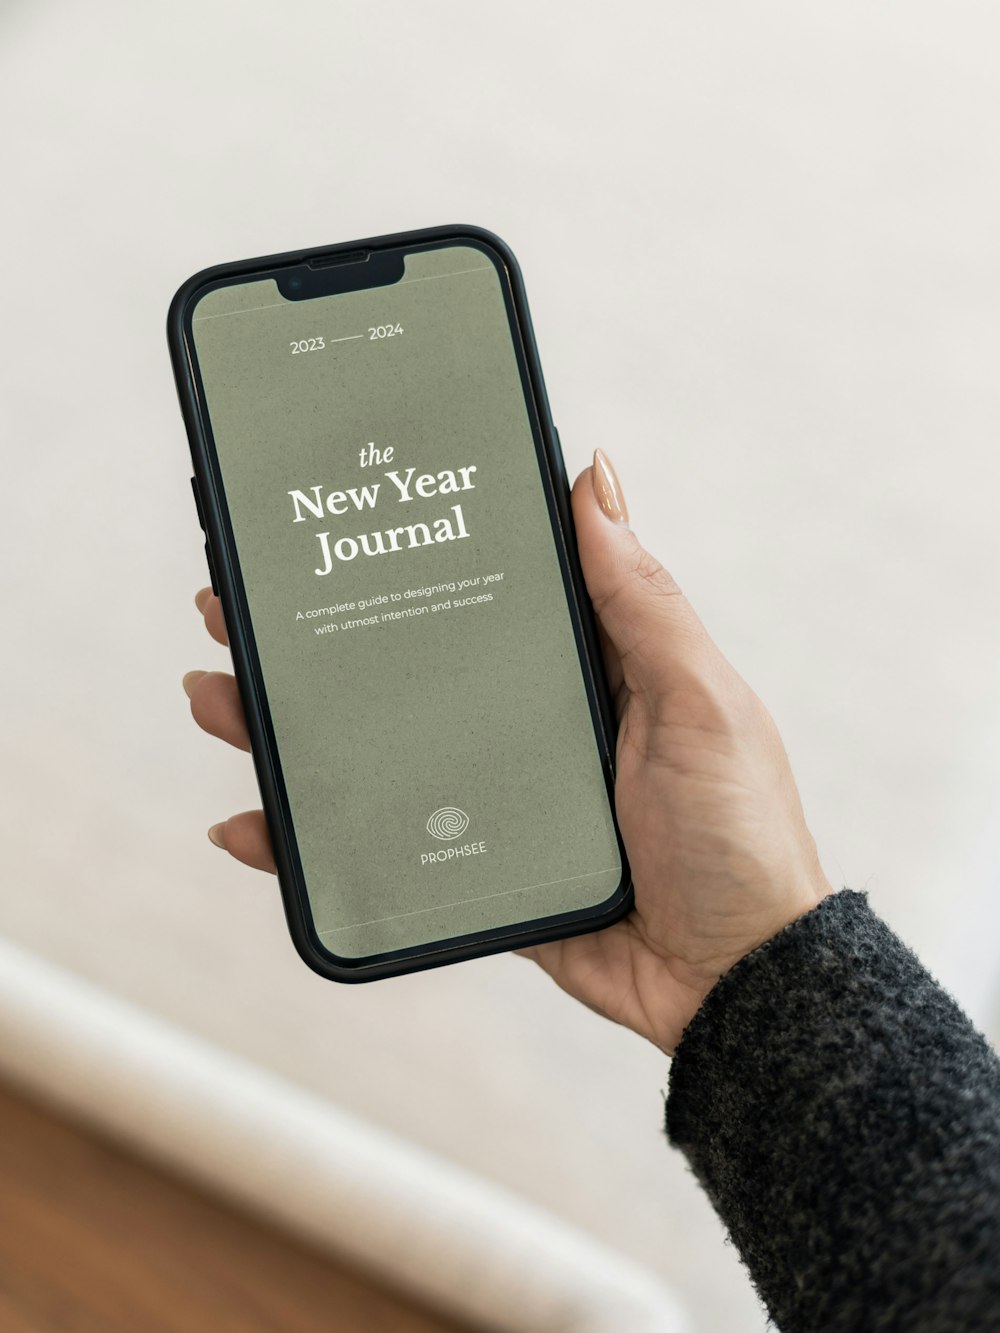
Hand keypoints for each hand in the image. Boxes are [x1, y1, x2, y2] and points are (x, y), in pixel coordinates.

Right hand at [184, 449, 829, 1053]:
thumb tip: (591, 472)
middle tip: (239, 603)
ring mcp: (496, 795)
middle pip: (405, 665)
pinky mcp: (474, 866)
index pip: (482, 589)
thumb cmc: (737, 833)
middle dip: (318, 634)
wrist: (736, 982)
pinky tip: (249, 827)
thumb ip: (641, 599)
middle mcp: (531, 721)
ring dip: (291, 725)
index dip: (410, 551)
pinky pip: (381, 843)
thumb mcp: (700, 701)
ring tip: (218, 694)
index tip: (338, 518)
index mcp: (585, 665)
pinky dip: (312, 839)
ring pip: (376, 748)